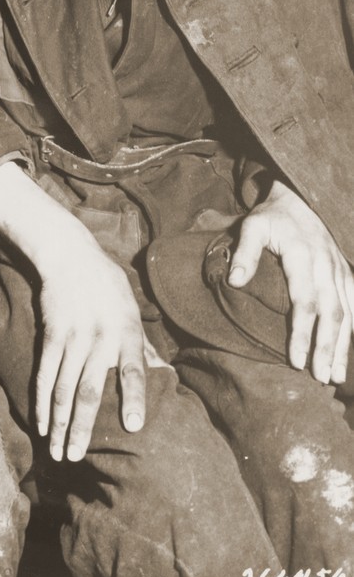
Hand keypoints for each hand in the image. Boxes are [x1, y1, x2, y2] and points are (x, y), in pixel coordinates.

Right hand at [34, 225, 148, 462]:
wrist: (69, 255)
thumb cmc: (107, 284)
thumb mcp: (132, 308)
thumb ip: (143, 344)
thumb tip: (164, 374)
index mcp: (127, 331)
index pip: (133, 369)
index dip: (134, 397)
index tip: (133, 426)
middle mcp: (100, 336)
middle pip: (90, 389)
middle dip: (83, 427)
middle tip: (78, 457)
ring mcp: (73, 336)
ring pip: (63, 388)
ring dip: (60, 423)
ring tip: (60, 451)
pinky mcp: (51, 334)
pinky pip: (45, 373)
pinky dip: (41, 401)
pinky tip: (41, 424)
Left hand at [229, 179, 353, 384]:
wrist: (300, 198)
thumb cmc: (272, 216)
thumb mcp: (252, 226)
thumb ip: (245, 253)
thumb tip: (234, 282)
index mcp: (304, 256)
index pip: (305, 302)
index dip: (302, 333)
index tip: (296, 361)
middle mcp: (327, 266)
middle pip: (331, 314)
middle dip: (326, 348)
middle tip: (319, 378)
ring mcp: (340, 271)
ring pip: (347, 314)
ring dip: (342, 346)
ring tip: (335, 376)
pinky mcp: (346, 273)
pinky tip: (348, 352)